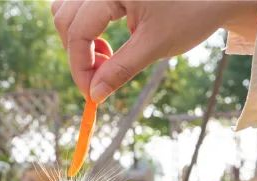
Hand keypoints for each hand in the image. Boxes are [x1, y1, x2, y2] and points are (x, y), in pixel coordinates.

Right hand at [51, 0, 256, 102]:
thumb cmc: (191, 15)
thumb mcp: (154, 46)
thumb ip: (120, 70)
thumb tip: (94, 95)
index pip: (77, 31)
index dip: (80, 67)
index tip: (90, 95)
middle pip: (64, 18)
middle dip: (77, 54)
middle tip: (99, 80)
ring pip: (66, 10)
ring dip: (78, 40)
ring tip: (106, 59)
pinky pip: (80, 5)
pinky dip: (86, 27)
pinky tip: (106, 44)